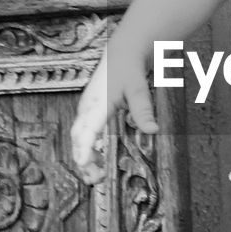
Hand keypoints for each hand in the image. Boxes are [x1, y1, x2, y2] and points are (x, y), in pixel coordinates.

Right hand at [69, 60, 158, 185]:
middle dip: (83, 159)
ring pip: (80, 137)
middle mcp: (87, 109)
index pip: (86, 131)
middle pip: (78, 139)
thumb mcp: (138, 88)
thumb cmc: (127, 68)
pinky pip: (84, 133)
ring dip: (85, 156)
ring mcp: (86, 110)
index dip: (84, 149)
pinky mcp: (90, 111)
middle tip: (94, 179)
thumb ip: (143, 110)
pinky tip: (98, 158)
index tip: (84, 164)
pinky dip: (89, 147)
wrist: (122, 52)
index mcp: (96, 104)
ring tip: (96, 174)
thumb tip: (152, 130)